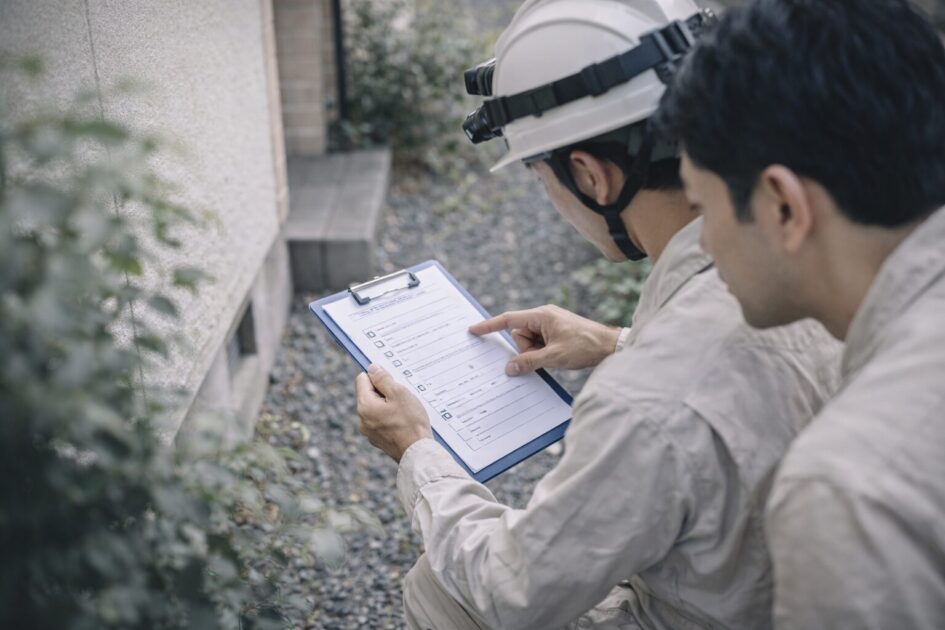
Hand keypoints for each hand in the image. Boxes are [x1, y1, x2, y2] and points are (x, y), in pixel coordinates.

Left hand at [355, 364, 432, 461]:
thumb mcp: (399, 393)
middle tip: (402, 397)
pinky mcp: (378, 440)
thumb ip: (383, 379)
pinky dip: (390, 418)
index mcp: (364, 406)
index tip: (393, 382)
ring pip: (376, 409)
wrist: (417, 452)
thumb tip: (372, 368)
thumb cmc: (410, 422)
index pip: (363, 379)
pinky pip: (381, 422)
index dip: (378, 377)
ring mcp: (369, 432)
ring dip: (388, 405)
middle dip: (384, 392)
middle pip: (369, 394)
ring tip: (405, 411)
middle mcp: (362, 420)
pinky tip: (404, 422)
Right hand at [468, 305, 620, 375]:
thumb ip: (529, 362)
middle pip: (519, 336)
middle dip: (527, 350)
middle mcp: (544, 317)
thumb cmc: (585, 346)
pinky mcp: (556, 333)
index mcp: (541, 316)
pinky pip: (539, 345)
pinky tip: (556, 358)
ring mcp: (550, 325)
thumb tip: (509, 368)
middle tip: (546, 356)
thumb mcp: (554, 357)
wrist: (611, 347)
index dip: (489, 326)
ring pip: (529, 343)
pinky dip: (543, 354)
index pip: (508, 320)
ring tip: (556, 357)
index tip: (473, 330)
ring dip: (537, 354)